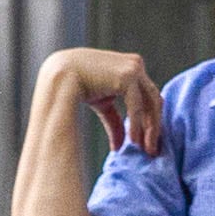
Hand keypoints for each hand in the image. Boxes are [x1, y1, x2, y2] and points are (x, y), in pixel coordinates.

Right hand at [36, 45, 163, 156]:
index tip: (146, 141)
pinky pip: (137, 105)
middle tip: (152, 150)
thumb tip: (120, 147)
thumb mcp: (102, 104)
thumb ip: (115, 121)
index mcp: (131, 67)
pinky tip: (133, 140)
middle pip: (153, 99)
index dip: (149, 119)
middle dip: (154, 125)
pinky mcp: (128, 76)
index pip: (148, 95)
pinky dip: (137, 124)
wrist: (60, 76)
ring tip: (146, 149)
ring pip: (151, 102)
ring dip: (150, 128)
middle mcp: (136, 65)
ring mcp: (133, 68)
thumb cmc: (76, 85)